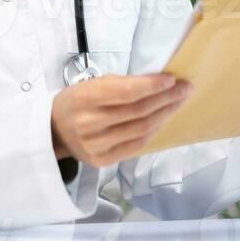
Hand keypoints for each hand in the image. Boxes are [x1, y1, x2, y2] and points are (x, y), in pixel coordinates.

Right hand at [50, 74, 192, 166]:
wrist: (54, 130)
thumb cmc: (77, 101)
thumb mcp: (92, 84)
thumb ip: (122, 84)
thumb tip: (158, 83)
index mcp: (85, 98)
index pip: (127, 93)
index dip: (153, 86)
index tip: (172, 79)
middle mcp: (90, 124)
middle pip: (139, 112)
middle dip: (166, 99)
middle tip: (185, 89)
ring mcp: (97, 146)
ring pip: (142, 129)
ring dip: (165, 114)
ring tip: (178, 102)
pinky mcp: (103, 160)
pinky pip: (137, 145)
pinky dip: (154, 131)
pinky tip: (163, 119)